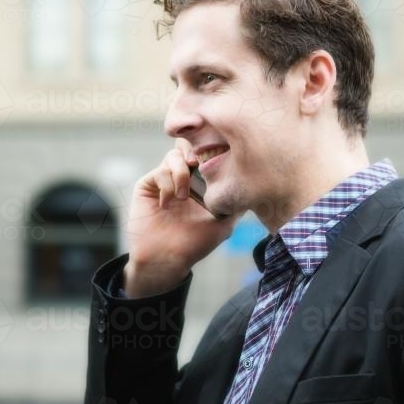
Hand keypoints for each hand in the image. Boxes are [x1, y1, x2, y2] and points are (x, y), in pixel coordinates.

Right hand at [123, 139, 237, 296]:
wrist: (166, 259)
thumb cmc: (195, 244)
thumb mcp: (224, 223)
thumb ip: (235, 201)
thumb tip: (253, 182)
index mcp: (202, 183)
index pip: (208, 153)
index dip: (214, 149)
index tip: (220, 156)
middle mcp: (184, 177)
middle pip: (190, 144)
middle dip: (197, 149)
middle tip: (200, 162)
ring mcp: (166, 179)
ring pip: (175, 154)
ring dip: (182, 173)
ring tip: (183, 197)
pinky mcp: (149, 184)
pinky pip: (161, 170)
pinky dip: (168, 184)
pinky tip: (168, 203)